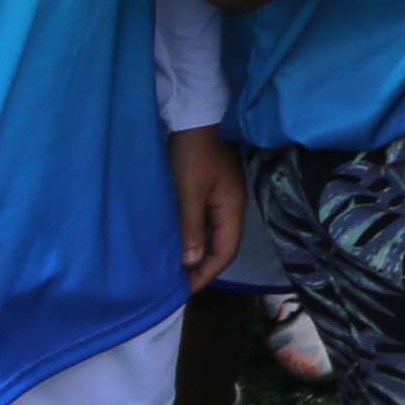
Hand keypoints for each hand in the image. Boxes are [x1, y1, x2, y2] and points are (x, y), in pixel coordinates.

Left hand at [168, 127, 244, 288]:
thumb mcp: (189, 190)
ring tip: (172, 268)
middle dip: (201, 268)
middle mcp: (230, 207)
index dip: (206, 274)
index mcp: (231, 209)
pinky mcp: (209, 189)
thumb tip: (192, 263)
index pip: (225, 252)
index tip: (183, 291)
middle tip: (174, 285)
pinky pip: (203, 222)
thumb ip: (191, 227)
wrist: (197, 114)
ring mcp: (221, 197)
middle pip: (221, 246)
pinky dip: (191, 236)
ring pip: (211, 235)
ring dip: (195, 253)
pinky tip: (176, 241)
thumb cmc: (194, 152)